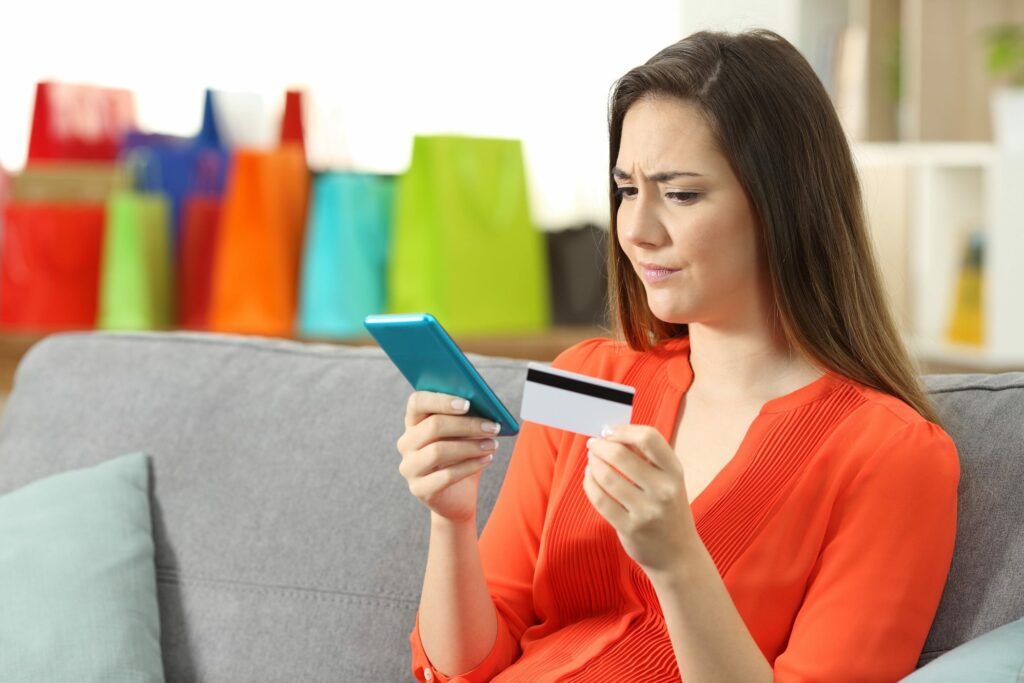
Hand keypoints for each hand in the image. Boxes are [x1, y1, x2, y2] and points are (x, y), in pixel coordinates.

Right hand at [396, 391, 502, 523]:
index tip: (467, 404)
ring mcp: (409, 467)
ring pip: (438, 451)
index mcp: (414, 422)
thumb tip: (486, 407)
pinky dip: (470, 466)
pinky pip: (445, 476)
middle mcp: (406, 443)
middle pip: (433, 426)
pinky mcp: (419, 489)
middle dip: (467, 425)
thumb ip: (467, 418)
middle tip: (493, 427)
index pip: (417, 402)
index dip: (441, 401)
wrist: (458, 497)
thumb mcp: (464, 435)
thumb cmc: (462, 457)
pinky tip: (487, 459)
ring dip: (470, 446)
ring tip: (493, 444)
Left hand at [583, 424, 699, 579]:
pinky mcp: (630, 528)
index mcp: (675, 472)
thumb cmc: (669, 510)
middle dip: (600, 446)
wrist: (678, 555)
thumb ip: (647, 457)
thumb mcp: (669, 481)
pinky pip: (599, 499)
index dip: (623, 430)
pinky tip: (590, 478)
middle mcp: (664, 490)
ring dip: (593, 463)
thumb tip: (613, 433)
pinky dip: (589, 483)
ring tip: (591, 461)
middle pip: (621, 454)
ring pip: (606, 477)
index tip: (609, 431)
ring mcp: (647, 511)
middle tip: (593, 444)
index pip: (648, 438)